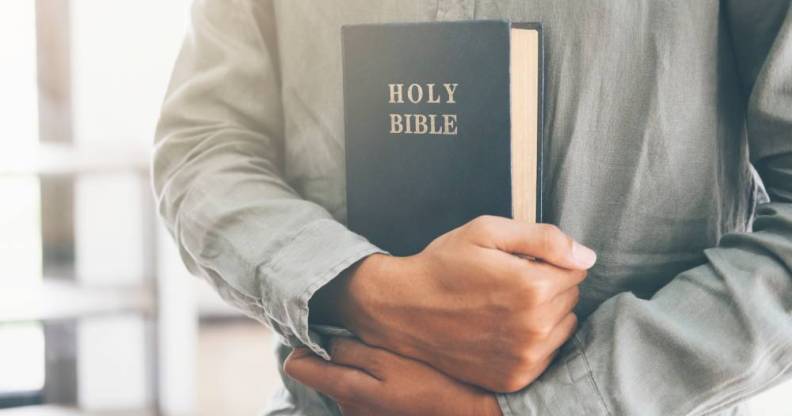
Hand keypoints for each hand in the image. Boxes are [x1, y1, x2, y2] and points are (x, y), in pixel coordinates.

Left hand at [284, 338, 501, 415]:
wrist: (470, 413)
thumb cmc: (432, 382)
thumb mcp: (390, 357)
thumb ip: (349, 350)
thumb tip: (318, 340)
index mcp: (345, 389)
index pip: (297, 365)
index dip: (306, 341)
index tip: (325, 327)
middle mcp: (347, 408)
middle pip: (324, 370)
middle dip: (338, 351)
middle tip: (372, 338)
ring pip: (345, 379)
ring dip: (359, 365)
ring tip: (392, 356)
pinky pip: (363, 391)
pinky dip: (373, 379)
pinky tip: (400, 375)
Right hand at [312, 216, 594, 391]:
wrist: (403, 308)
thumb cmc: (443, 265)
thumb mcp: (487, 231)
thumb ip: (544, 238)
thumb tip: (586, 256)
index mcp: (531, 286)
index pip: (576, 269)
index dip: (549, 261)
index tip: (520, 262)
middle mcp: (533, 326)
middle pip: (571, 298)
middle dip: (548, 285)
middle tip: (508, 282)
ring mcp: (524, 356)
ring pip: (563, 327)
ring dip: (544, 315)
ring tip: (504, 306)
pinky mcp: (514, 377)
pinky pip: (547, 354)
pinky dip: (532, 341)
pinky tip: (502, 329)